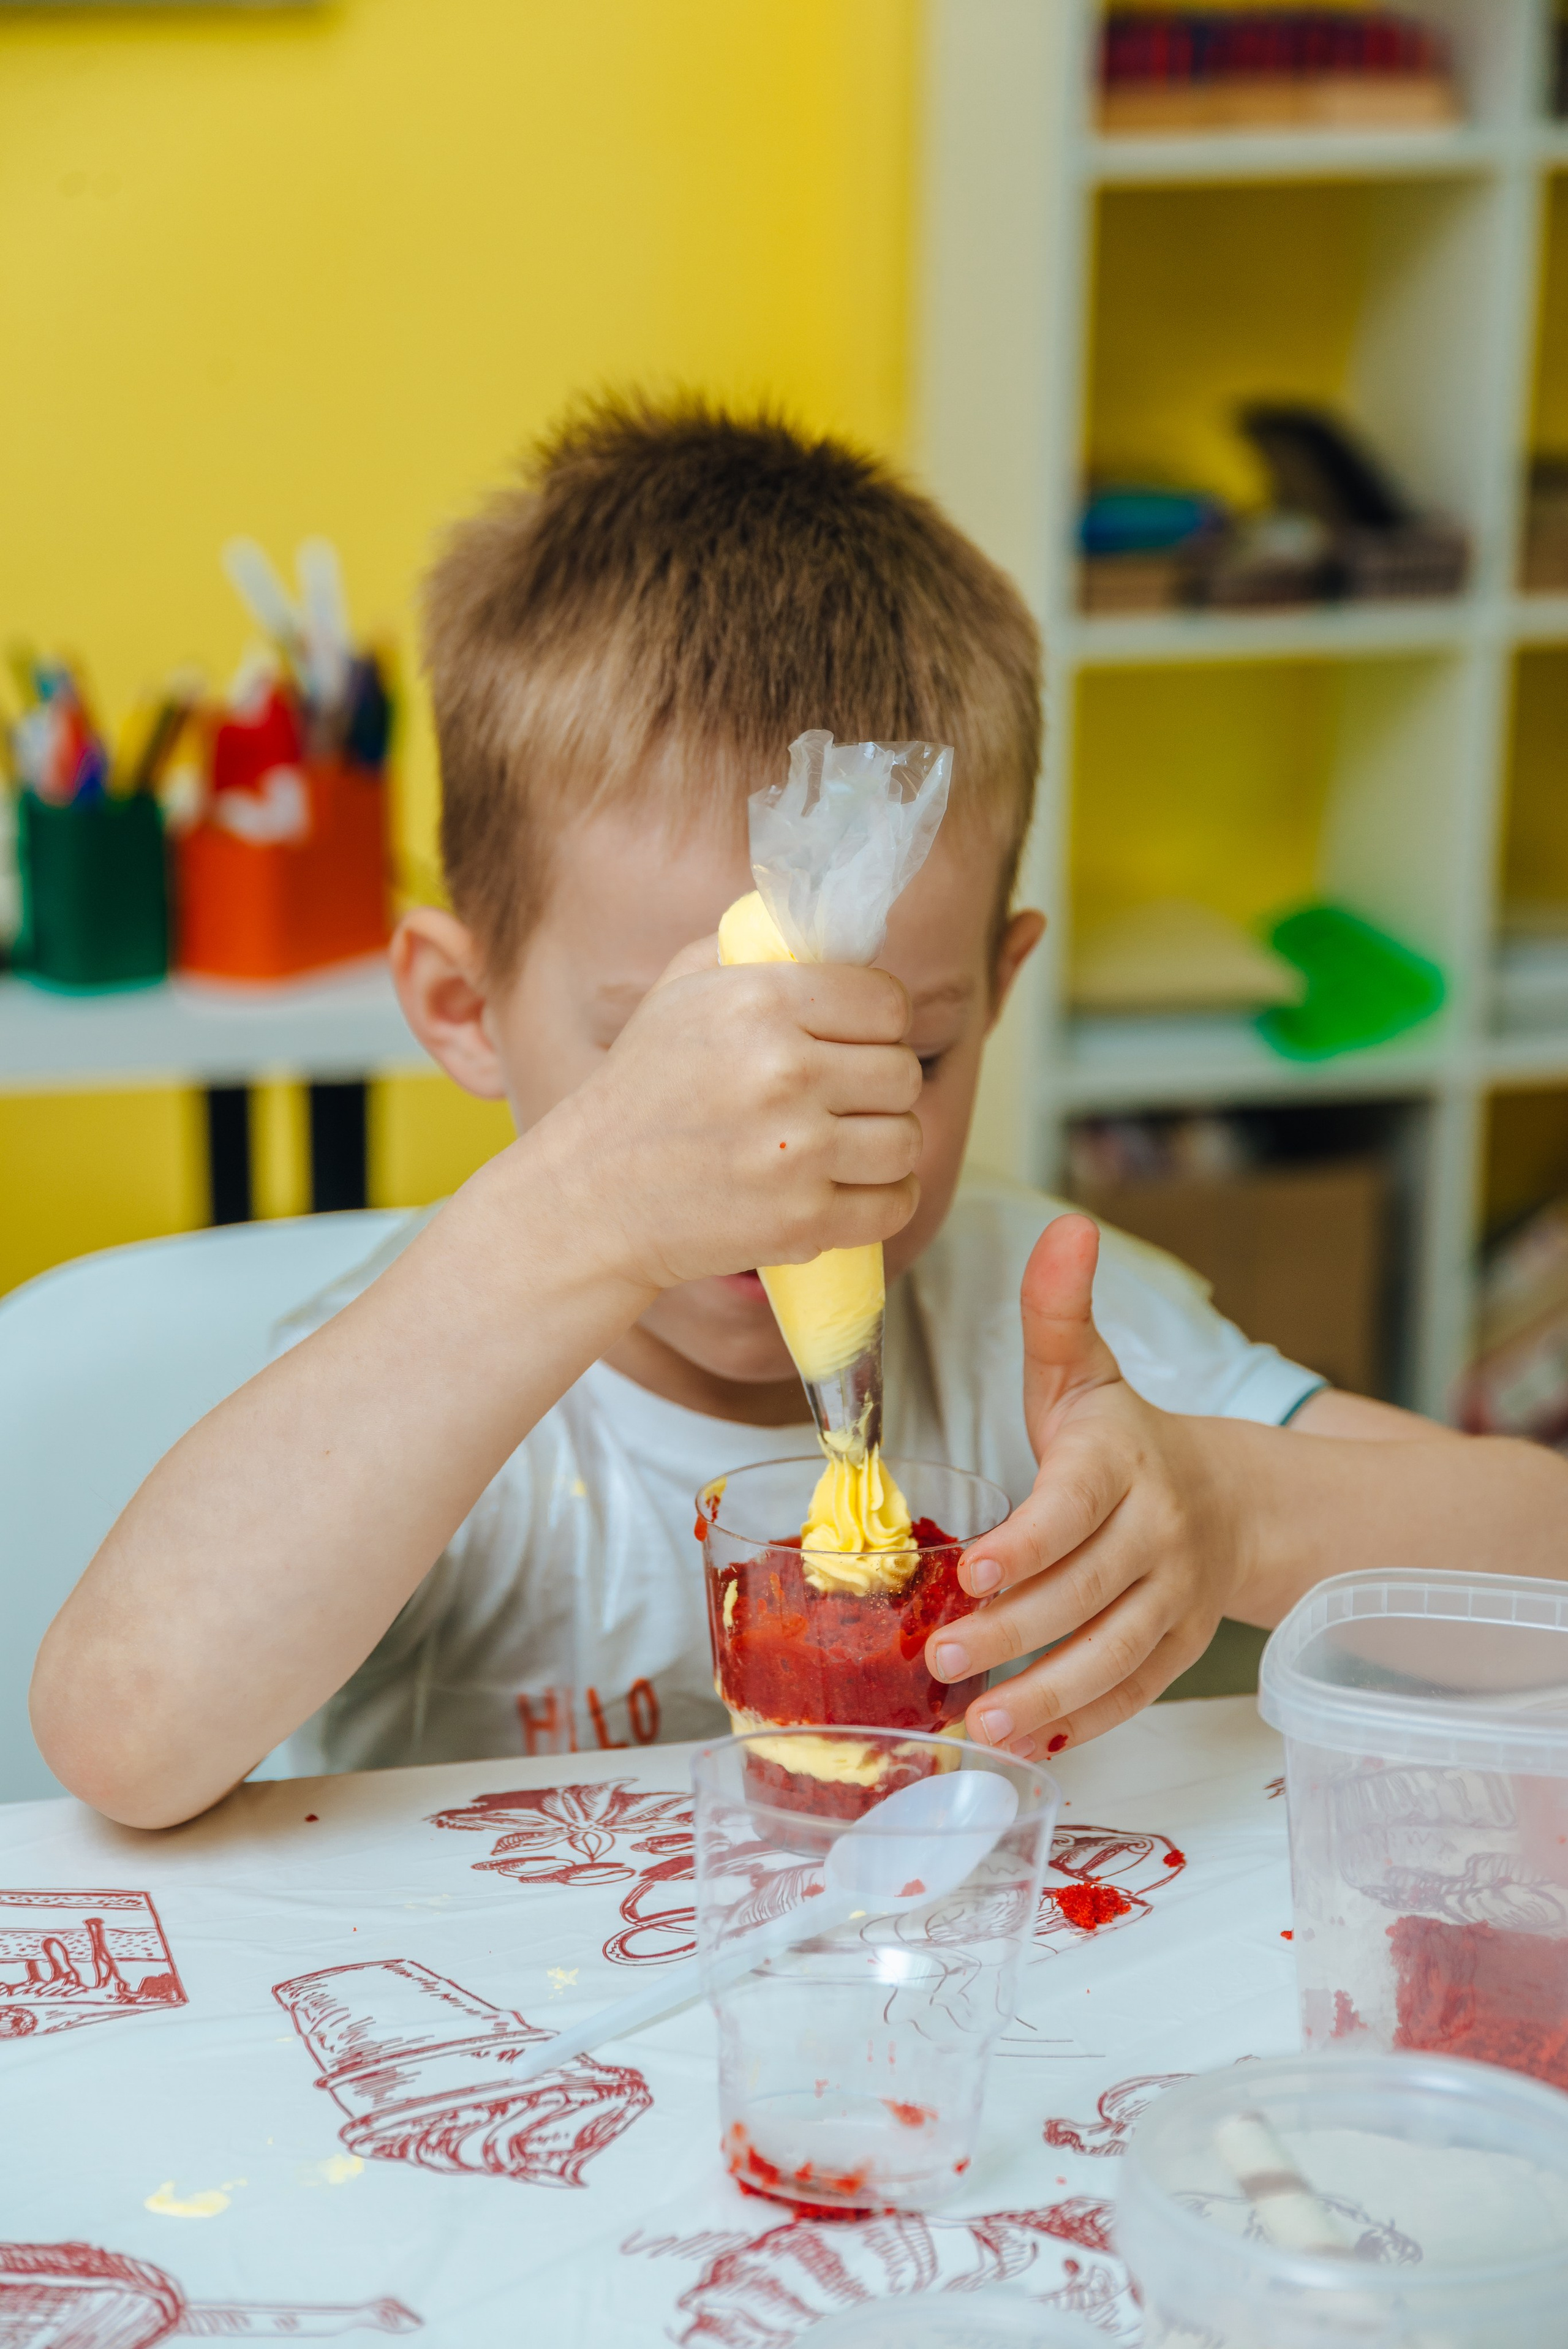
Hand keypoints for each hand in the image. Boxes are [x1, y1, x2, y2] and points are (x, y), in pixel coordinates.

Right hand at [541, 937, 923, 1292]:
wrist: (590, 1197)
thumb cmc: (640, 1090)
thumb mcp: (679, 991)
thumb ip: (753, 952)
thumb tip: (825, 933)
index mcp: (761, 1002)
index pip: (886, 1003)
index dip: (878, 1024)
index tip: (856, 1042)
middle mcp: (784, 1072)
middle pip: (904, 1073)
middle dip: (882, 1088)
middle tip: (845, 1100)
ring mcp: (796, 1152)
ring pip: (907, 1140)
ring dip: (887, 1146)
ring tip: (848, 1146)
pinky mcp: (801, 1221)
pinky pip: (893, 1204)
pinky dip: (882, 1202)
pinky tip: (851, 1191)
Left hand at [924, 1214, 1247, 1756]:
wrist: (1235, 1499)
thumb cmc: (1126, 1439)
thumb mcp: (1086, 1372)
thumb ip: (1059, 1311)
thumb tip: (1065, 1227)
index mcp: (1124, 1462)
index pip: (1077, 1506)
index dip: (1031, 1542)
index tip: (979, 1570)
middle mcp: (1157, 1533)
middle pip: (1085, 1591)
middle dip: (1014, 1632)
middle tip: (941, 1659)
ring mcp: (1173, 1598)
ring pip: (1114, 1654)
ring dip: (1048, 1694)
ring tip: (982, 1724)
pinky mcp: (1177, 1647)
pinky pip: (1137, 1691)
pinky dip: (1090, 1722)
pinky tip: (1035, 1746)